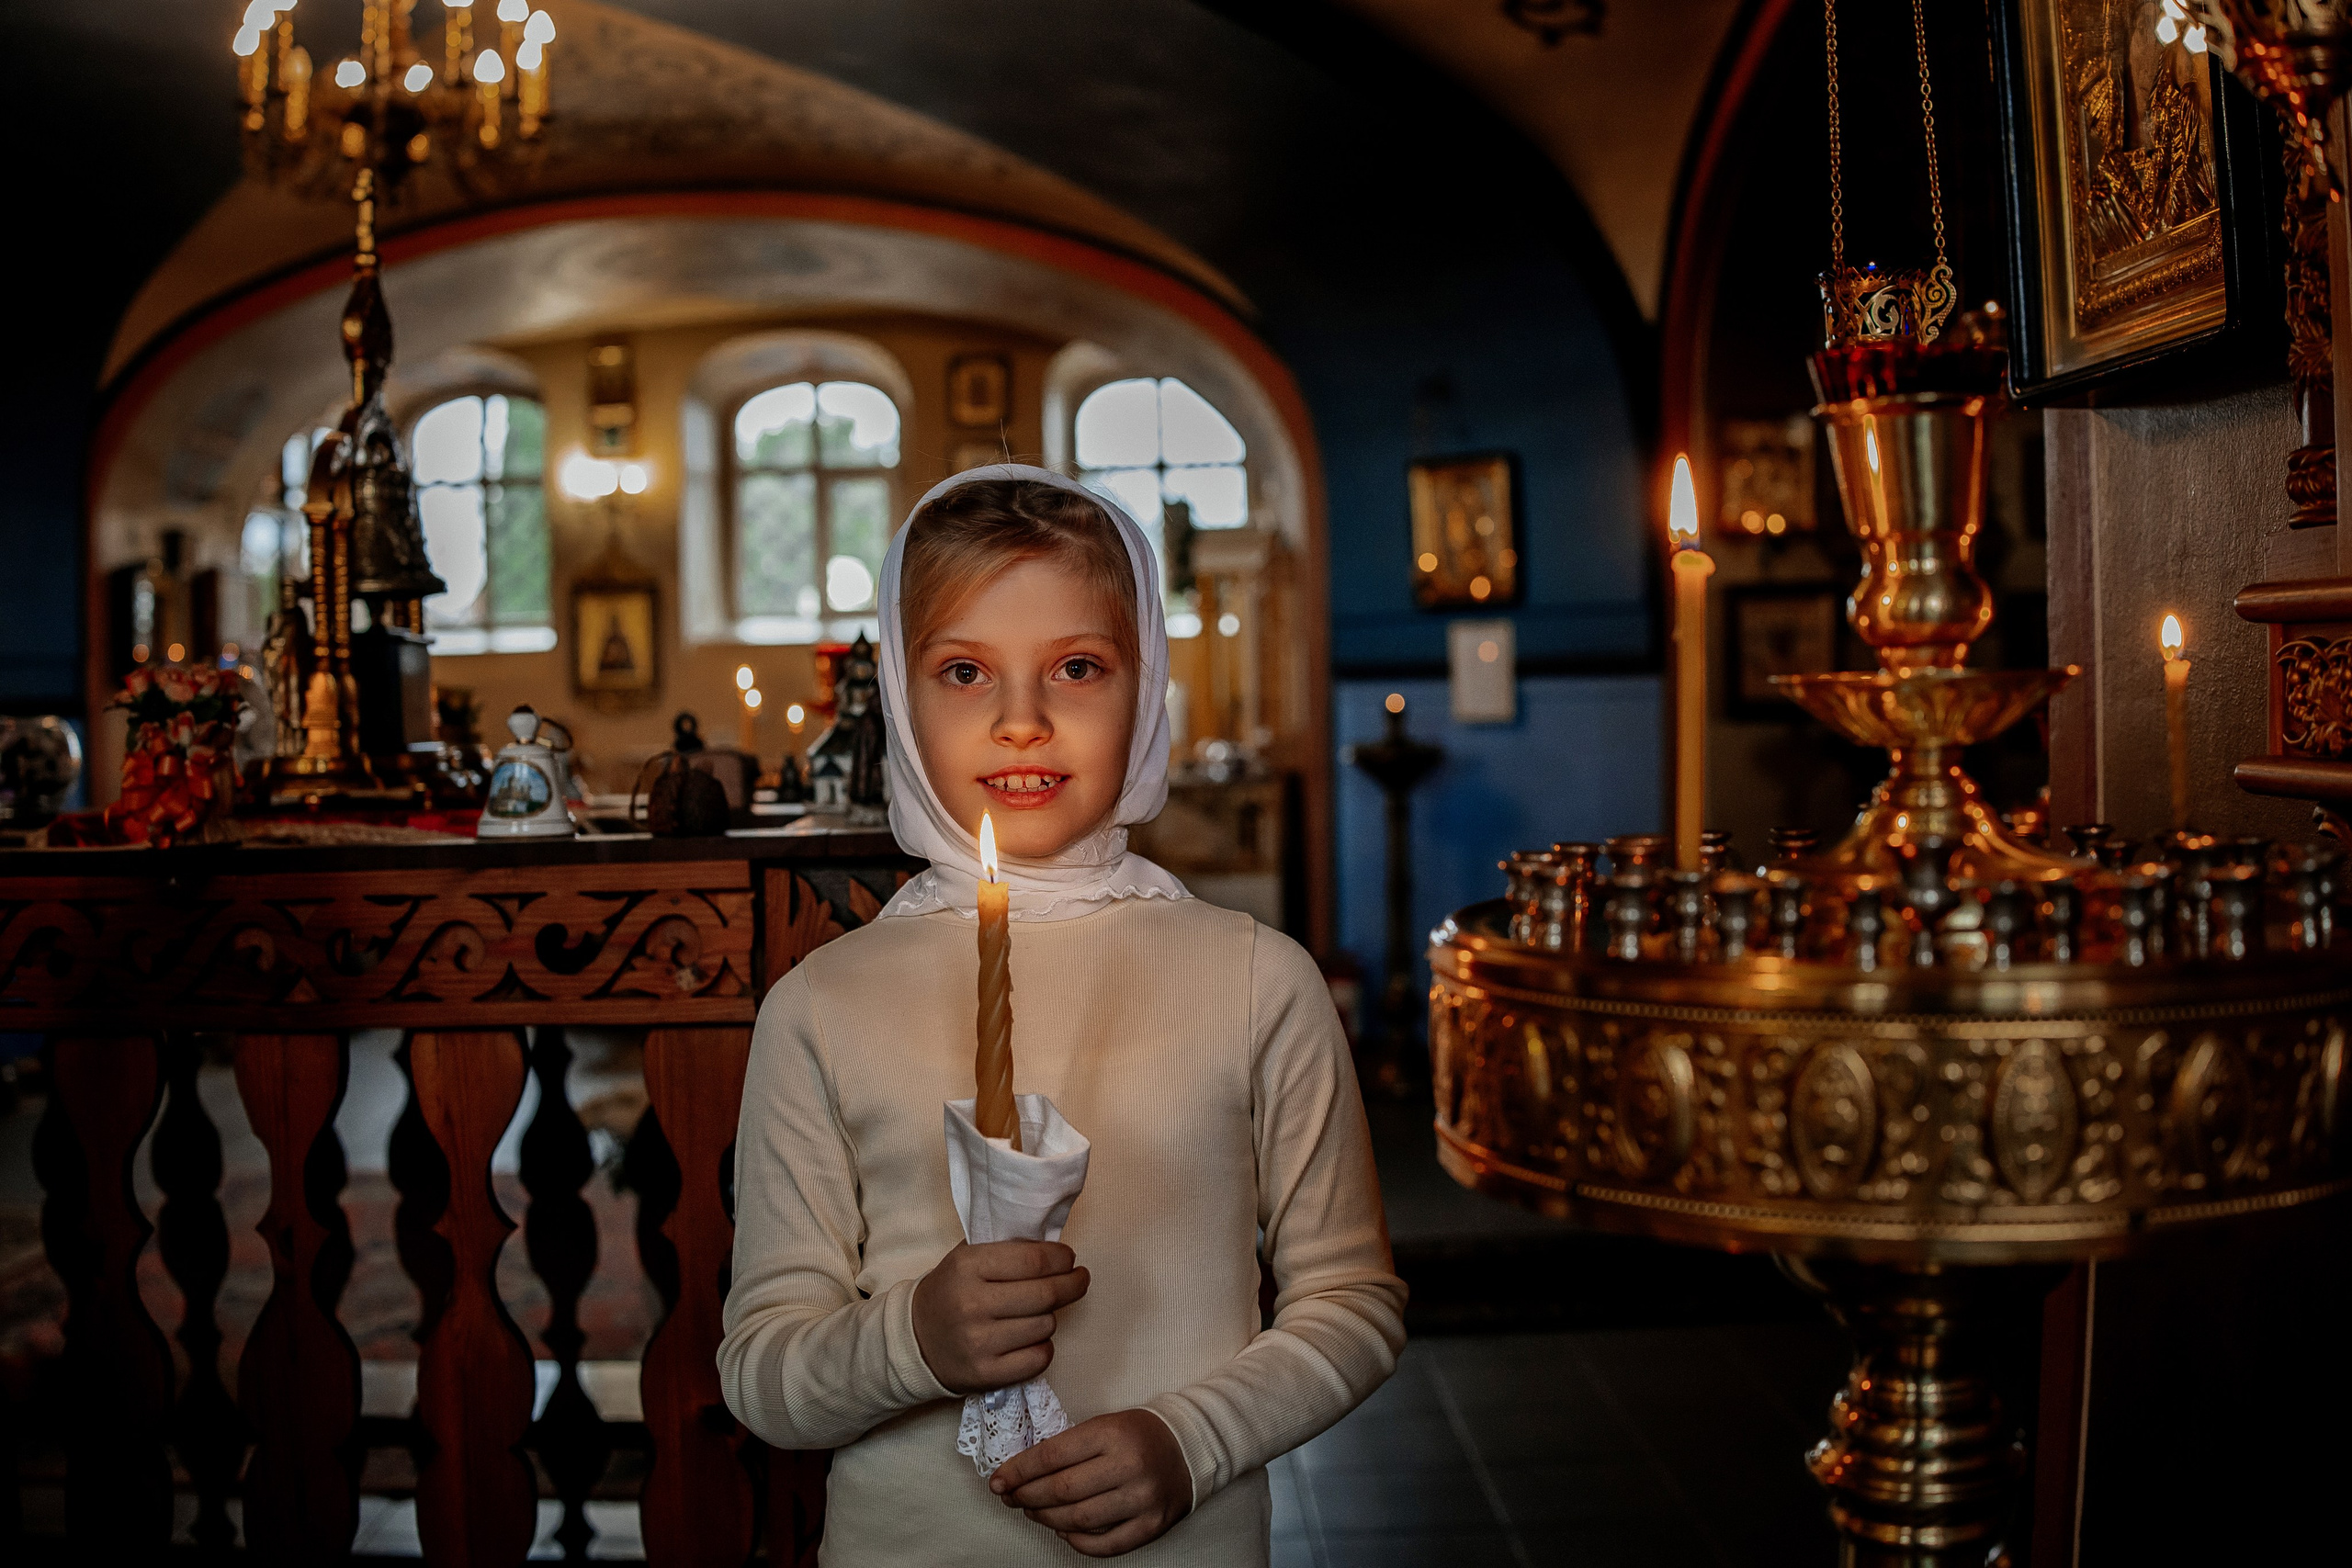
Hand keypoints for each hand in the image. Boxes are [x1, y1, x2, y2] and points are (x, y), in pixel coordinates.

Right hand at [912, 1240, 1089, 1394]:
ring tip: (1041, 1311)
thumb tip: (1053, 1247)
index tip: (1069, 1258)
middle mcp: (972, 1304)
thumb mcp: (966, 1258)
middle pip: (1045, 1294)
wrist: (915, 1340)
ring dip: (1051, 1317)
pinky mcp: (986, 1374)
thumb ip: (1005, 1247)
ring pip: (1045, 1326)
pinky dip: (1044, 1347)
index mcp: (968, 1267)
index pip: (1033, 1260)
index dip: (1061, 1259)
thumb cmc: (950, 1292)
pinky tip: (1033, 1338)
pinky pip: (1039, 1358)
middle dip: (1072, 1284)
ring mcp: (979, 1343)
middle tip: (1079, 1279)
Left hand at [989, 1409, 1191, 1556]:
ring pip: (1079, 1519)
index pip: (1052, 1456)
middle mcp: (1129, 1466)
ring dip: (1046, 1519)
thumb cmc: (1139, 1435)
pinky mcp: (1151, 1525)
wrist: (1189, 1448)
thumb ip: (1068, 1448)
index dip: (1019, 1471)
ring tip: (1032, 1511)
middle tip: (1010, 1497)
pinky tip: (1063, 1529)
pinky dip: (1076, 1541)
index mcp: (1113, 1434)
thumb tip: (1022, 1474)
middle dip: (1027, 1496)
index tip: (999, 1479)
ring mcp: (1142, 1499)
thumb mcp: (1105, 1425)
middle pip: (1062, 1490)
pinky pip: (1104, 1544)